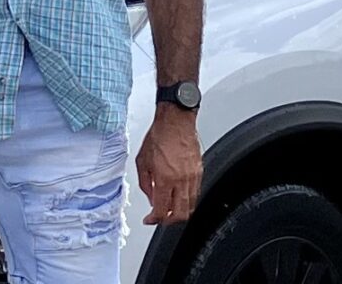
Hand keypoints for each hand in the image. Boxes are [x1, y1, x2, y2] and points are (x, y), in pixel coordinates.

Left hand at [135, 105, 202, 224]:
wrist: (176, 119)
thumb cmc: (159, 135)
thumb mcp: (142, 161)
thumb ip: (144, 183)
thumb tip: (150, 197)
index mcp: (165, 179)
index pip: (161, 211)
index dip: (153, 220)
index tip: (149, 219)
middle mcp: (181, 180)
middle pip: (179, 215)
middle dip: (168, 220)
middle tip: (161, 216)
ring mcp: (192, 176)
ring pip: (190, 206)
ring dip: (179, 211)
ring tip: (170, 206)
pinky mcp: (199, 170)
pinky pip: (196, 193)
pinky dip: (187, 199)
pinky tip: (179, 194)